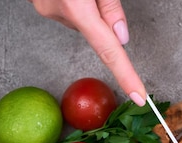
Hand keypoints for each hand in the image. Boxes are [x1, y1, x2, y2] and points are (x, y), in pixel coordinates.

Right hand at [30, 0, 145, 105]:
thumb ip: (110, 5)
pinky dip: (77, 3)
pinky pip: (71, 12)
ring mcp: (46, 8)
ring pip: (84, 20)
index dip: (126, 75)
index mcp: (75, 6)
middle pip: (97, 29)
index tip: (139, 96)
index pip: (109, 51)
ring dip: (89, 7)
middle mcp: (57, 11)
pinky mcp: (42, 5)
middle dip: (104, 15)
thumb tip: (120, 37)